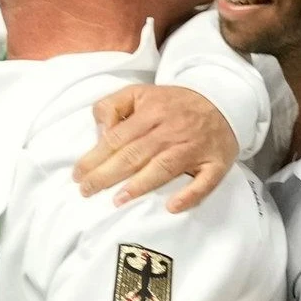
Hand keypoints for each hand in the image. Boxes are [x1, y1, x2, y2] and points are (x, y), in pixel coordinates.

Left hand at [76, 85, 237, 210]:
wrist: (223, 101)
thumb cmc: (173, 104)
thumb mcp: (140, 93)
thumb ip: (113, 106)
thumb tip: (101, 133)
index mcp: (152, 112)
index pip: (118, 138)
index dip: (96, 157)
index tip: (78, 174)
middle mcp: (172, 131)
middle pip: (135, 154)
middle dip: (108, 174)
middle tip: (86, 191)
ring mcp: (195, 148)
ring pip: (165, 167)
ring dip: (141, 185)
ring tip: (118, 200)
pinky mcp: (215, 163)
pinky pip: (204, 182)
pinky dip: (189, 195)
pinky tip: (172, 207)